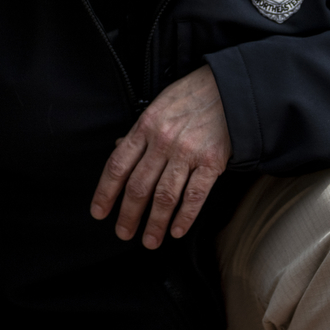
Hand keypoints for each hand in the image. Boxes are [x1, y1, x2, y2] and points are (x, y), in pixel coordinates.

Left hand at [90, 65, 230, 248]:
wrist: (230, 88)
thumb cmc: (191, 97)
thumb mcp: (157, 106)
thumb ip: (139, 131)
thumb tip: (118, 149)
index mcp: (145, 126)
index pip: (117, 165)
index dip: (105, 192)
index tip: (99, 212)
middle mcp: (163, 141)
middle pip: (138, 186)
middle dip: (128, 215)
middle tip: (122, 233)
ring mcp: (188, 152)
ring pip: (164, 196)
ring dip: (154, 223)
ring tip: (149, 241)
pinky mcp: (212, 161)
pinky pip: (195, 195)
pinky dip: (185, 217)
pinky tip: (176, 231)